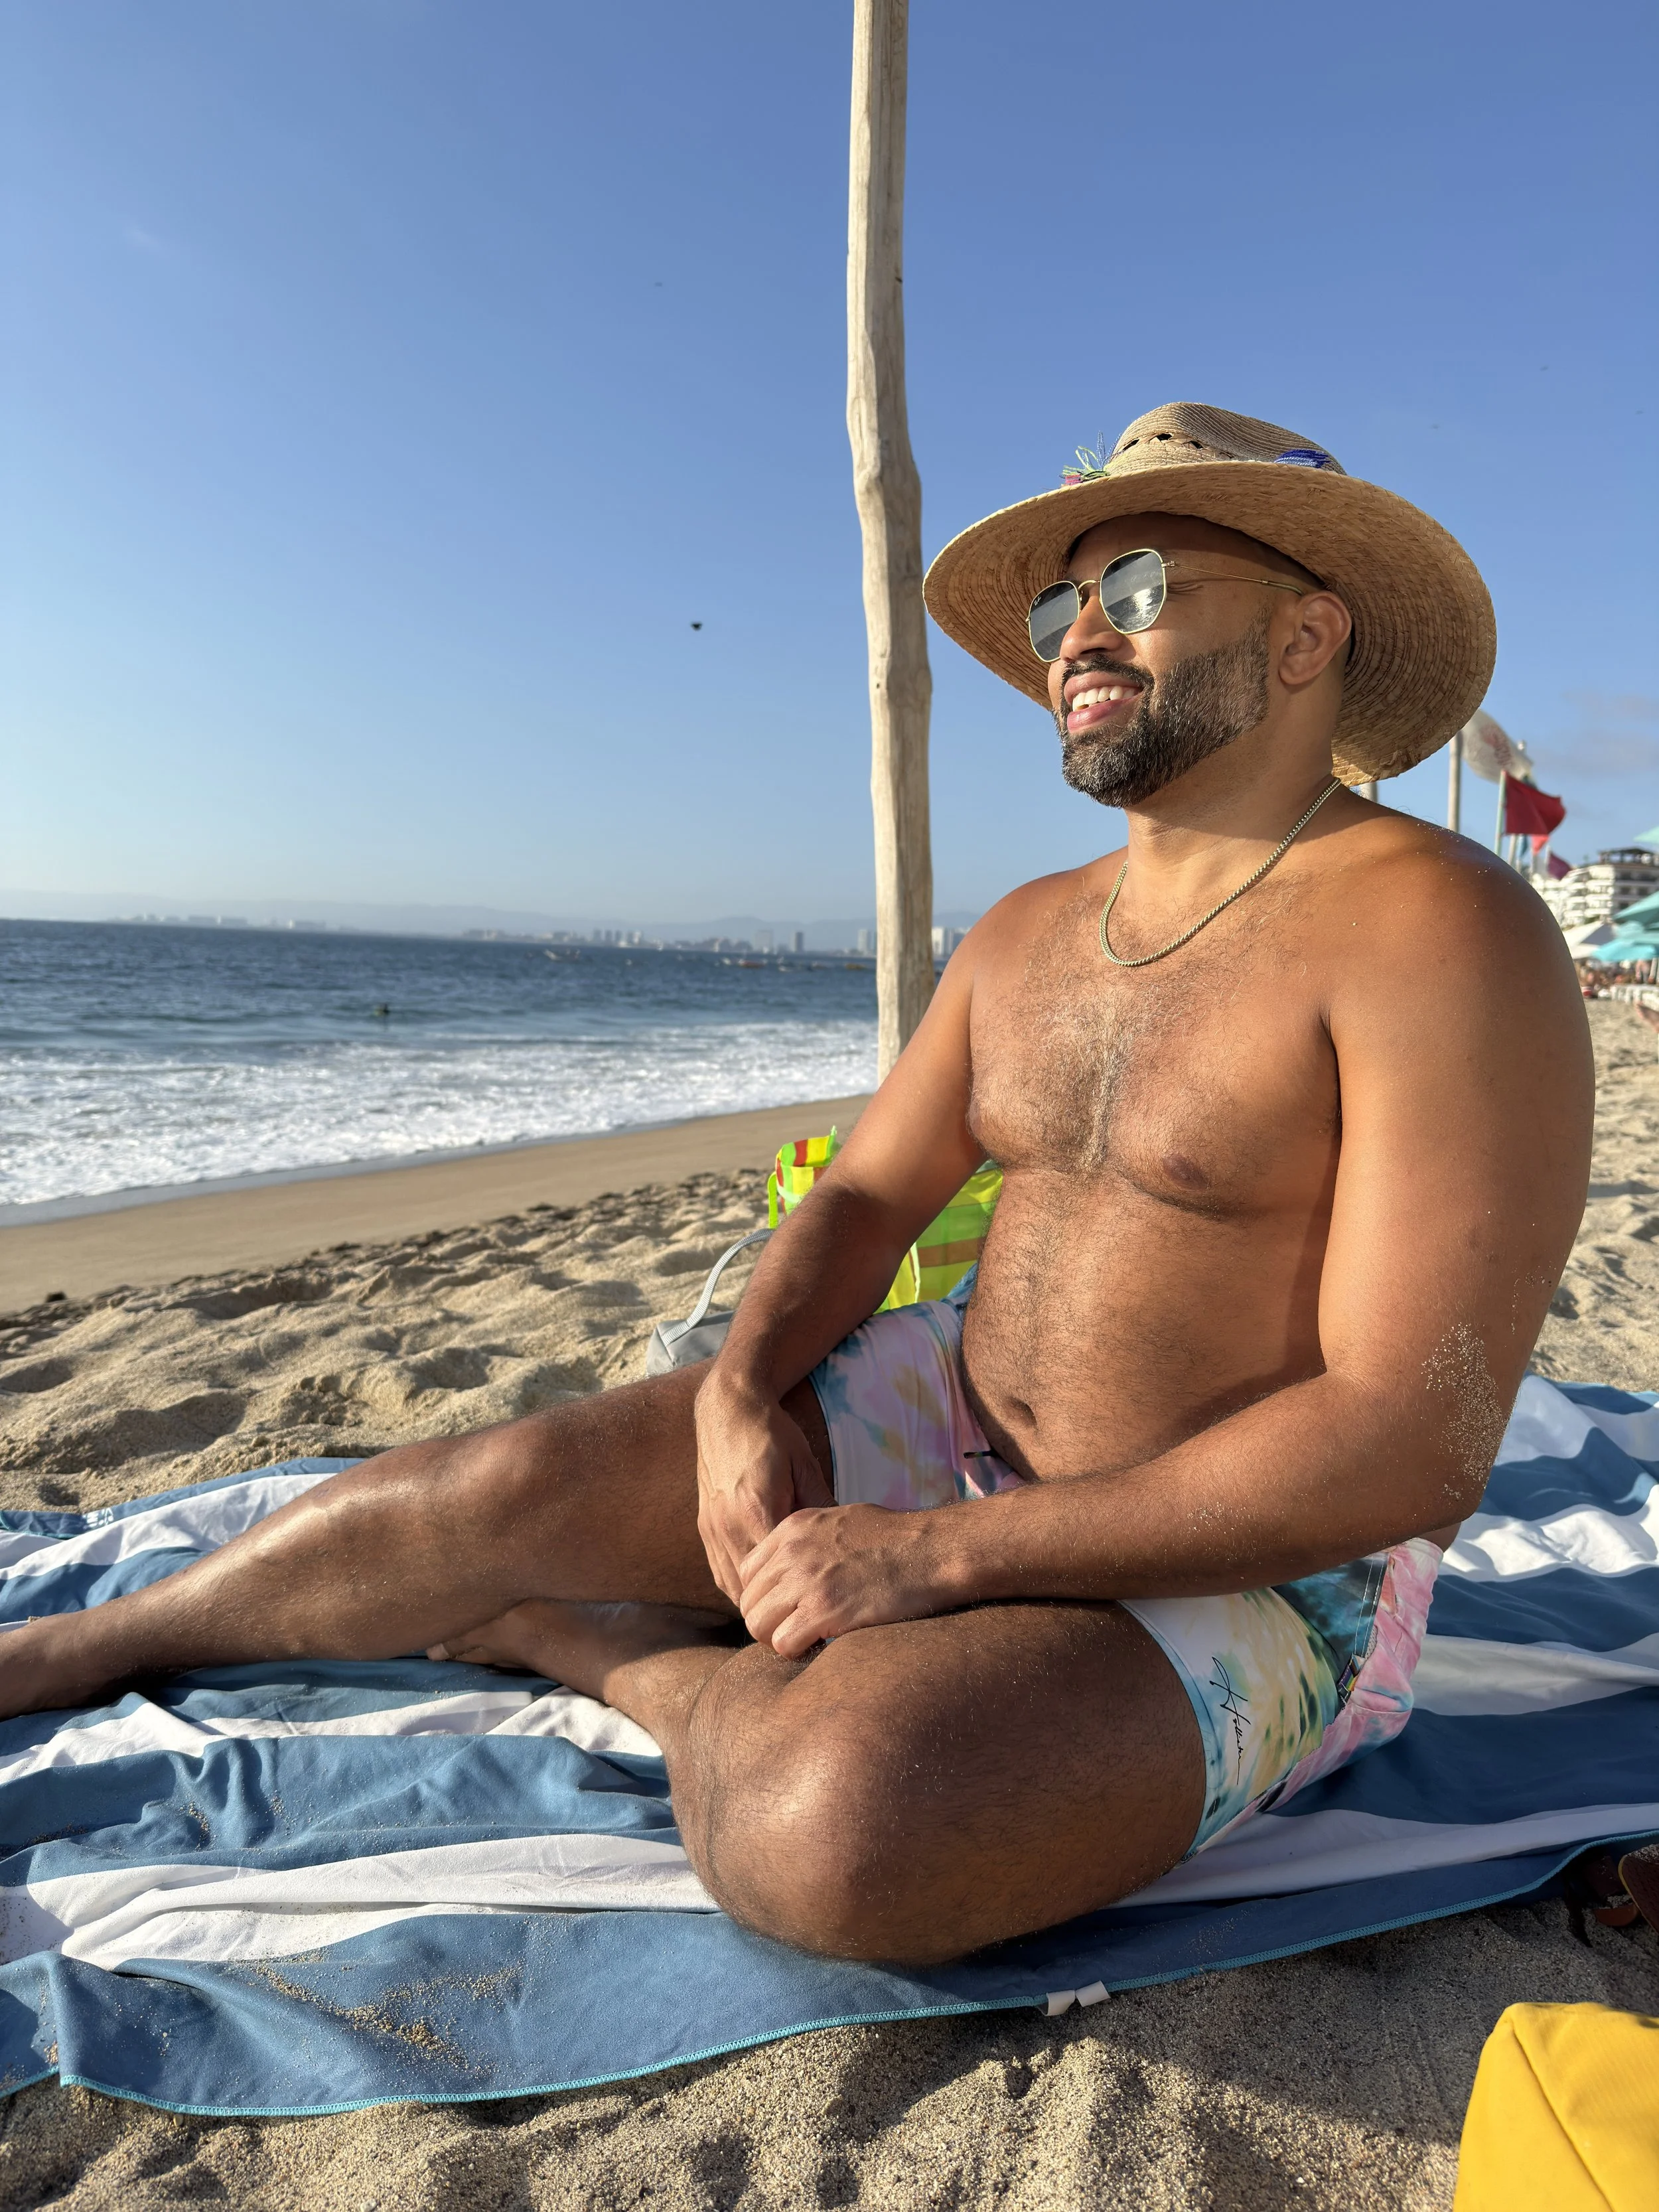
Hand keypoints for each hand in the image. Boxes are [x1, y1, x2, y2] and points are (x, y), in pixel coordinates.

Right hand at [693, 1377, 832, 1605]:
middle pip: (753, 1590)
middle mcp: (728, 1525)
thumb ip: (820, 1507)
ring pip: (734, 1589)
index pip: (779, 1575)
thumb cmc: (773, 1436)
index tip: (824, 1618)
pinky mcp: (703, 1529)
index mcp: (757, 1508)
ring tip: (788, 1620)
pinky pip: (720, 1575)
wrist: (727, 1411)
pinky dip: (741, 1590)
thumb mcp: (806, 1466)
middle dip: (779, 1612)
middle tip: (810, 1630)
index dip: (801, 1599)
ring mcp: (711, 1529)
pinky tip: (764, 1596)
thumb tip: (841, 1548)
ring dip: (759, 1605)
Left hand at [737, 1503, 960, 1658]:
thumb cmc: (897, 1539)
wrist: (932, 1549)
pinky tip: (819, 1646)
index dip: (764, 1596)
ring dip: (778, 1639)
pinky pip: (782, 1643)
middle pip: (749, 1601)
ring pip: (758, 1625)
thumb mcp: (841, 1522)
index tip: (786, 1608)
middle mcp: (792, 1551)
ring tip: (806, 1640)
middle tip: (795, 1630)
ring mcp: (806, 1580)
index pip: (748, 1572)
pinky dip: (796, 1652)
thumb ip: (810, 1542)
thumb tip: (796, 1567)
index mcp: (793, 1528)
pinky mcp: (824, 1610)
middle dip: (769, 1622)